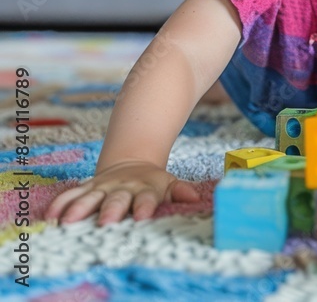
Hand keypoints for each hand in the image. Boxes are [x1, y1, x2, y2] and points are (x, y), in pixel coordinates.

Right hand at [44, 160, 199, 225]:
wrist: (131, 164)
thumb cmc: (152, 183)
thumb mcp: (168, 184)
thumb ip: (180, 191)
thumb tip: (195, 197)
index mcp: (144, 189)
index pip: (146, 198)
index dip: (144, 207)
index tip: (142, 217)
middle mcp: (121, 188)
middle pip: (116, 200)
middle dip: (110, 210)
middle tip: (106, 222)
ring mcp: (102, 187)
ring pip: (89, 197)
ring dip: (79, 209)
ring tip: (69, 222)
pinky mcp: (86, 188)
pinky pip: (70, 195)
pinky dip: (60, 204)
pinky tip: (50, 216)